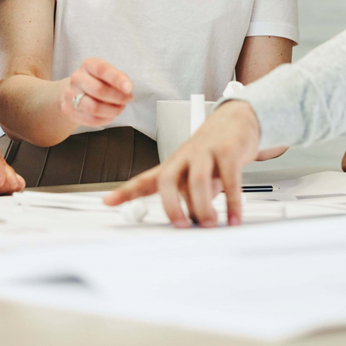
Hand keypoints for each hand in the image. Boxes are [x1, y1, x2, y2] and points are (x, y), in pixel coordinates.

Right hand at [60, 58, 133, 126]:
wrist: (76, 91)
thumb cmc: (99, 81)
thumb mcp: (109, 74)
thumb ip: (120, 79)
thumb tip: (127, 90)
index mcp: (88, 65)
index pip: (102, 70)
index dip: (117, 79)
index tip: (129, 88)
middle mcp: (77, 78)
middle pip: (99, 90)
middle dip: (118, 98)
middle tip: (128, 99)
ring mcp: (70, 94)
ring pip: (93, 108)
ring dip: (112, 111)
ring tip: (120, 109)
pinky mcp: (68, 109)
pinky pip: (89, 119)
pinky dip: (104, 120)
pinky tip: (110, 116)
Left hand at [104, 100, 260, 227]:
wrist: (237, 119)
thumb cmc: (212, 149)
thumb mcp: (195, 173)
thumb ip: (189, 197)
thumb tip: (190, 222)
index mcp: (173, 164)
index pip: (145, 179)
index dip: (125, 191)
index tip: (108, 201)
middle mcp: (185, 156)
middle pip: (168, 180)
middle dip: (171, 206)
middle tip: (181, 226)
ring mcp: (206, 151)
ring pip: (197, 180)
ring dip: (202, 207)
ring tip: (210, 223)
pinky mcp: (228, 150)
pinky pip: (228, 178)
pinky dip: (231, 201)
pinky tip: (233, 217)